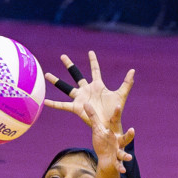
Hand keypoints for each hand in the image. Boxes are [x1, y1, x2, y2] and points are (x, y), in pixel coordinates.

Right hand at [44, 51, 134, 170]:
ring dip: (57, 81)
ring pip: (66, 87)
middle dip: (70, 65)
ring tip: (47, 74)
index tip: (90, 52)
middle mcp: (87, 90)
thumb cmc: (115, 111)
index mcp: (97, 86)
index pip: (95, 70)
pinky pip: (62, 105)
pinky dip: (53, 104)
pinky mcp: (76, 108)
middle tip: (63, 56)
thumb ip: (127, 83)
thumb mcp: (121, 95)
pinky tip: (44, 102)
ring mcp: (80, 98)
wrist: (110, 125)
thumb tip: (133, 70)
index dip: (93, 61)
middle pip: (76, 75)